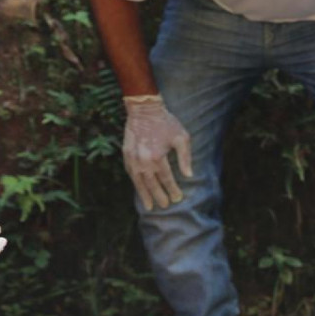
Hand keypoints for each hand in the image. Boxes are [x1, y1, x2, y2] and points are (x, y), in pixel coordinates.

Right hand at [122, 95, 192, 210]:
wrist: (144, 109)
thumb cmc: (166, 123)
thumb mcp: (181, 137)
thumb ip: (185, 158)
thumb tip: (189, 176)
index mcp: (157, 156)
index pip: (166, 179)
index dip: (172, 190)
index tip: (177, 198)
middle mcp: (142, 160)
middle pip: (151, 183)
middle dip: (159, 196)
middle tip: (164, 206)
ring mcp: (132, 158)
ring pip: (138, 181)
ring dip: (144, 194)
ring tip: (149, 206)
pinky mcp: (126, 154)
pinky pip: (130, 173)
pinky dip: (135, 182)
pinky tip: (139, 189)